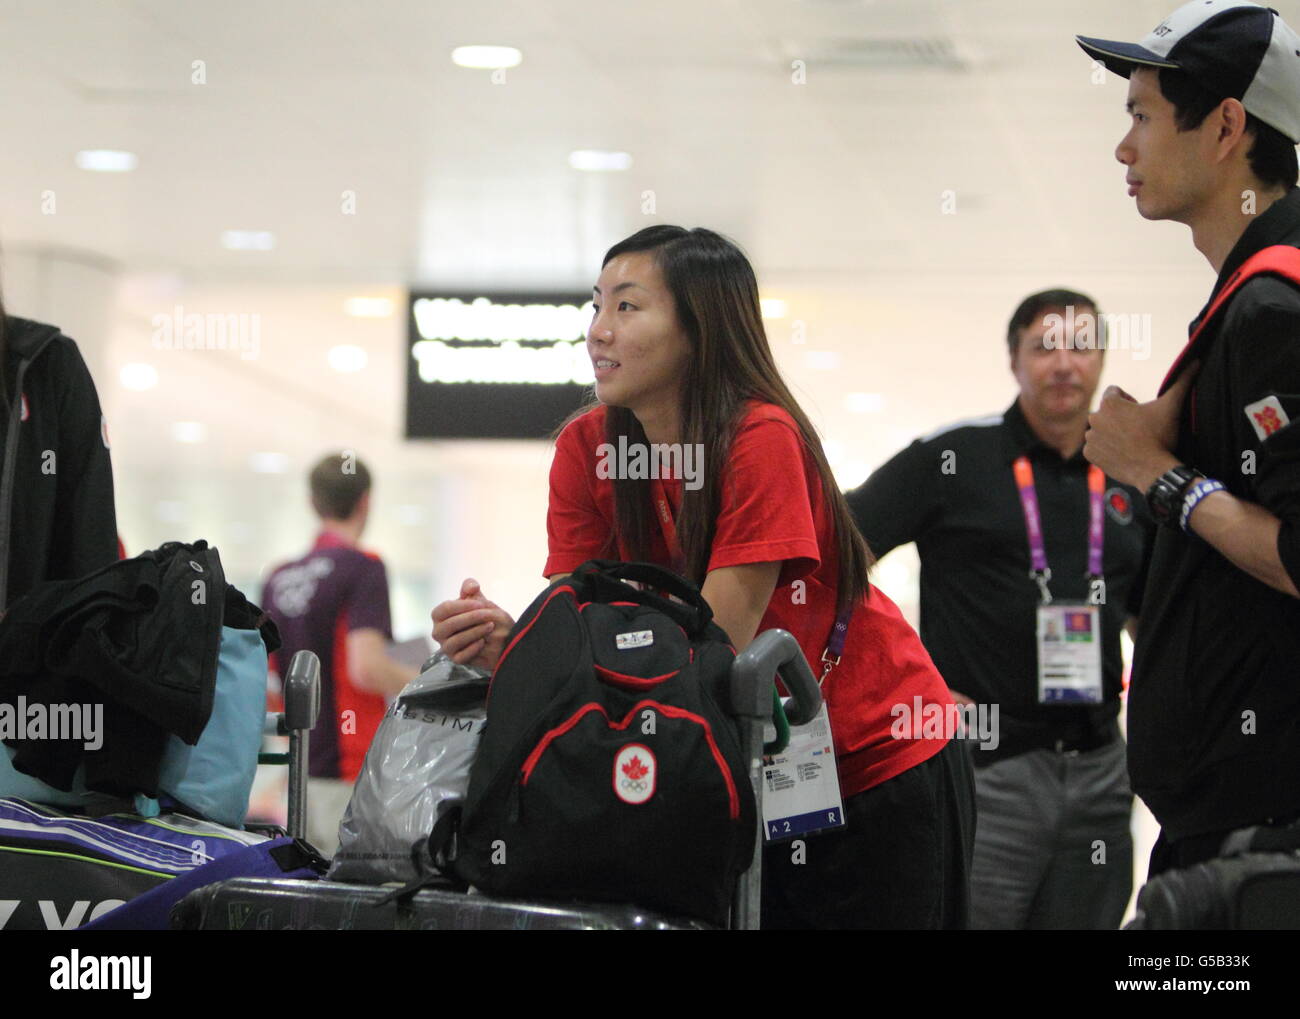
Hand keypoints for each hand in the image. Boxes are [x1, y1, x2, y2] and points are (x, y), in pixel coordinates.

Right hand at [430, 578, 514, 670]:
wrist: (494, 635)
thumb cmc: (481, 614)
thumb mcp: (477, 600)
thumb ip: (471, 589)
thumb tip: (472, 586)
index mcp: (439, 615)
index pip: (445, 609)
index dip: (463, 605)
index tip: (481, 603)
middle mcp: (438, 632)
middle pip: (449, 625)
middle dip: (470, 618)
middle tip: (487, 614)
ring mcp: (446, 647)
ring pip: (454, 641)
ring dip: (473, 632)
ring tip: (490, 626)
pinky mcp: (455, 659)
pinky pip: (460, 657)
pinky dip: (472, 649)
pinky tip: (483, 641)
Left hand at [1084, 365, 1198, 489]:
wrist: (1152, 469)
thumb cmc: (1161, 436)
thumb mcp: (1172, 406)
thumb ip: (1182, 381)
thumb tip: (1196, 360)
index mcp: (1109, 403)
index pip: (1115, 392)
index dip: (1129, 400)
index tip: (1140, 412)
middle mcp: (1094, 418)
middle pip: (1107, 411)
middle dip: (1119, 417)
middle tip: (1138, 429)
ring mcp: (1090, 437)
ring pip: (1101, 429)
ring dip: (1111, 432)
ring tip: (1130, 442)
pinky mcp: (1089, 454)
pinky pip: (1095, 447)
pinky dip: (1105, 449)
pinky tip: (1121, 452)